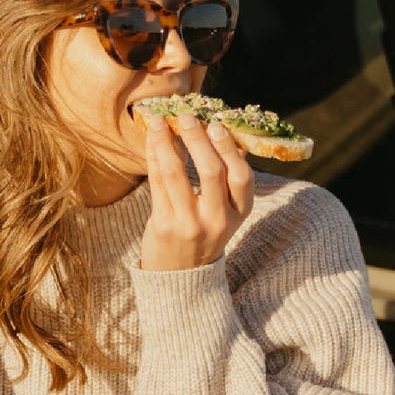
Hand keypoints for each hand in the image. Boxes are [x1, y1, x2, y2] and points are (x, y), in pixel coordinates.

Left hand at [139, 111, 254, 271]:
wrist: (180, 276)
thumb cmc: (204, 233)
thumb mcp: (226, 212)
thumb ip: (229, 178)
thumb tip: (230, 134)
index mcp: (239, 214)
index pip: (241, 177)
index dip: (228, 148)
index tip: (215, 124)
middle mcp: (217, 220)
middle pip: (211, 172)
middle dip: (198, 139)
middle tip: (186, 117)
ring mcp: (190, 224)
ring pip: (177, 173)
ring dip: (168, 141)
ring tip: (161, 121)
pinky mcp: (164, 225)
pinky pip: (157, 182)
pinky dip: (154, 155)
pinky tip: (153, 139)